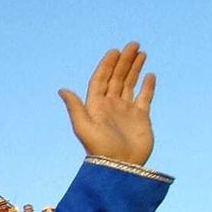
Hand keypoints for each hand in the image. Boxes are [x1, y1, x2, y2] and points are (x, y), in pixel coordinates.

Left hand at [57, 41, 155, 165]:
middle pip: (116, 78)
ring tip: (141, 53)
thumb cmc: (99, 148)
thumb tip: (62, 90)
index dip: (107, 65)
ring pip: (129, 84)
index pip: (101, 79)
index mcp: (96, 106)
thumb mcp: (83, 127)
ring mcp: (126, 111)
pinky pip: (144, 98)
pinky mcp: (141, 118)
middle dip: (124, 61)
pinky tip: (149, 75)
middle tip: (133, 45)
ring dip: (134, 69)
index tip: (115, 51)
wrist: (120, 166)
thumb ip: (75, 108)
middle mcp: (110, 106)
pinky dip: (147, 86)